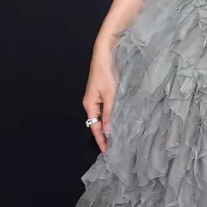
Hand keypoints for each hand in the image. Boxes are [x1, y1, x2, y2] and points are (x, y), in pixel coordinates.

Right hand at [83, 34, 117, 152]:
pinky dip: (109, 118)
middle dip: (104, 135)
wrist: (104, 54)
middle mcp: (90, 103)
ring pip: (101, 117)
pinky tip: (116, 122)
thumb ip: (110, 114)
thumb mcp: (110, 95)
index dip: (100, 140)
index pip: (94, 127)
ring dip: (107, 127)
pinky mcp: (101, 93)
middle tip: (114, 148)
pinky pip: (103, 110)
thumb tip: (108, 132)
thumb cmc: (107, 73)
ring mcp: (95, 98)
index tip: (106, 152)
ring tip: (116, 138)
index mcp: (89, 105)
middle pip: (96, 124)